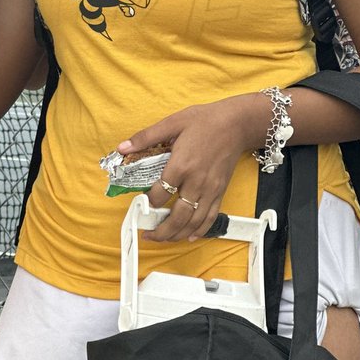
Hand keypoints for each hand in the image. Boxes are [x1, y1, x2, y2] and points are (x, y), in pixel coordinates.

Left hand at [116, 95, 267, 242]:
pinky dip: (200, 230)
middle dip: (161, 230)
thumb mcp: (172, 122)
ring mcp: (210, 189)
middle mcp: (196, 182)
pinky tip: (190, 236)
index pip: (160, 193)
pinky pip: (210, 217)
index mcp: (181, 165)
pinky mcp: (221, 191)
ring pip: (194, 221)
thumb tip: (122, 147)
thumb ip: (146, 137)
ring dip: (178, 234)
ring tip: (164, 238)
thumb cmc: (205, 121)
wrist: (237, 124)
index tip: (141, 204)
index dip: (148, 202)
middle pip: (178, 216)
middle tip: (148, 234)